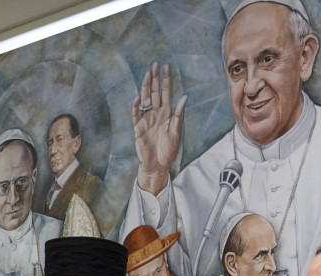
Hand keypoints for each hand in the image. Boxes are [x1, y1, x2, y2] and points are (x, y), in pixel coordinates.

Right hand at [132, 62, 185, 194]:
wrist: (157, 165)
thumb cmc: (168, 150)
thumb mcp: (176, 132)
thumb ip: (178, 115)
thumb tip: (184, 97)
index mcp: (166, 113)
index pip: (165, 93)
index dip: (166, 80)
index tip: (166, 67)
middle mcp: (156, 114)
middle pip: (154, 93)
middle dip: (154, 79)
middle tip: (155, 64)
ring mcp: (146, 119)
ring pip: (145, 99)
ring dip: (145, 87)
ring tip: (147, 75)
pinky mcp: (138, 128)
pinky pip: (136, 114)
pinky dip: (136, 106)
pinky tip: (138, 98)